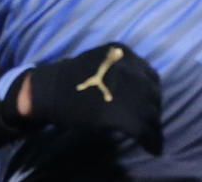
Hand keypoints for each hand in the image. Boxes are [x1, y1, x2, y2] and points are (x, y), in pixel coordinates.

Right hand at [11, 42, 162, 153]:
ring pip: (151, 113)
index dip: (150, 94)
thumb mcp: (100, 62)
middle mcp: (128, 68)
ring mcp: (126, 90)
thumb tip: (140, 89)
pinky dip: (150, 141)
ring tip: (149, 137)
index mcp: (122, 53)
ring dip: (153, 126)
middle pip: (153, 95)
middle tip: (148, 124)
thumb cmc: (70, 78)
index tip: (146, 105)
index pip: (150, 77)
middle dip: (153, 111)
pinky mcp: (121, 114)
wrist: (48, 91)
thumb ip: (121, 69)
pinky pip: (144, 131)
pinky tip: (150, 148)